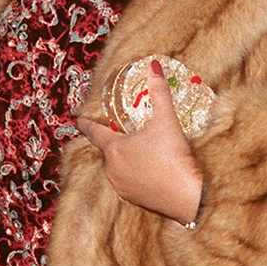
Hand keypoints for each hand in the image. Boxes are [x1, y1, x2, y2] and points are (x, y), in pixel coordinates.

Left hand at [76, 59, 202, 224]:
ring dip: (123, 157)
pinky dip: (132, 172)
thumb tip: (153, 66)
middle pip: (107, 149)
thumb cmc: (174, 157)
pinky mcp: (132, 199)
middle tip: (121, 130)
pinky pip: (126, 181)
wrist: (188, 197)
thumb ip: (159, 92)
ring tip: (138, 149)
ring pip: (116, 166)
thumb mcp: (166, 120)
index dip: (86, 123)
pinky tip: (146, 168)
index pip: (94, 132)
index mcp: (114, 148)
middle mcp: (112, 168)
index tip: (78, 119)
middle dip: (113, 139)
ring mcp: (121, 186)